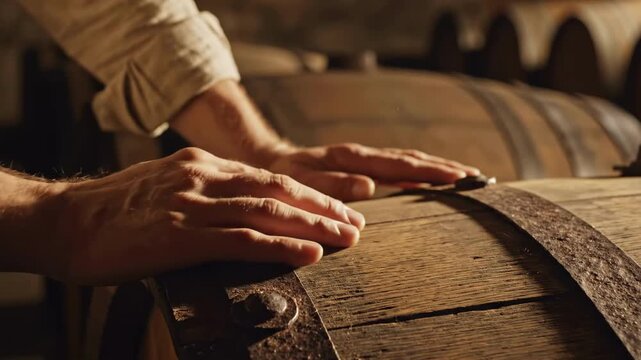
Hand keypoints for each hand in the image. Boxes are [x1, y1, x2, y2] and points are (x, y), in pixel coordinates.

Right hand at [45, 148, 362, 284]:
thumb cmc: (115, 211)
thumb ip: (205, 193)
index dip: (309, 193)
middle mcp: (204, 177)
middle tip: (357, 222)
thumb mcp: (167, 187)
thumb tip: (239, 210)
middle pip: (279, 190)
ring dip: (313, 226)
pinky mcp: (181, 235)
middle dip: (323, 207)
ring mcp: (193, 204)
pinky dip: (279, 246)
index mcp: (203, 165)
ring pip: (268, 211)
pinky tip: (307, 254)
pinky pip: (241, 239)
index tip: (338, 207)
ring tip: (347, 238)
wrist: (66, 221)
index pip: (270, 177)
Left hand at [267, 143, 480, 200]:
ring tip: (468, 176)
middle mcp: (362, 155)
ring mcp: (364, 159)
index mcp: (351, 158)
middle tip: (478, 178)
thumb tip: (369, 187)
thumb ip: (333, 185)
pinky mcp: (364, 165)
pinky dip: (420, 171)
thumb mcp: (303, 181)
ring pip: (407, 160)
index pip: (398, 164)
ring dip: (437, 167)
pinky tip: (435, 180)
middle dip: (444, 167)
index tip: (459, 177)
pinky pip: (397, 166)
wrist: (272, 160)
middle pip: (411, 158)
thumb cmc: (286, 175)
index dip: (430, 171)